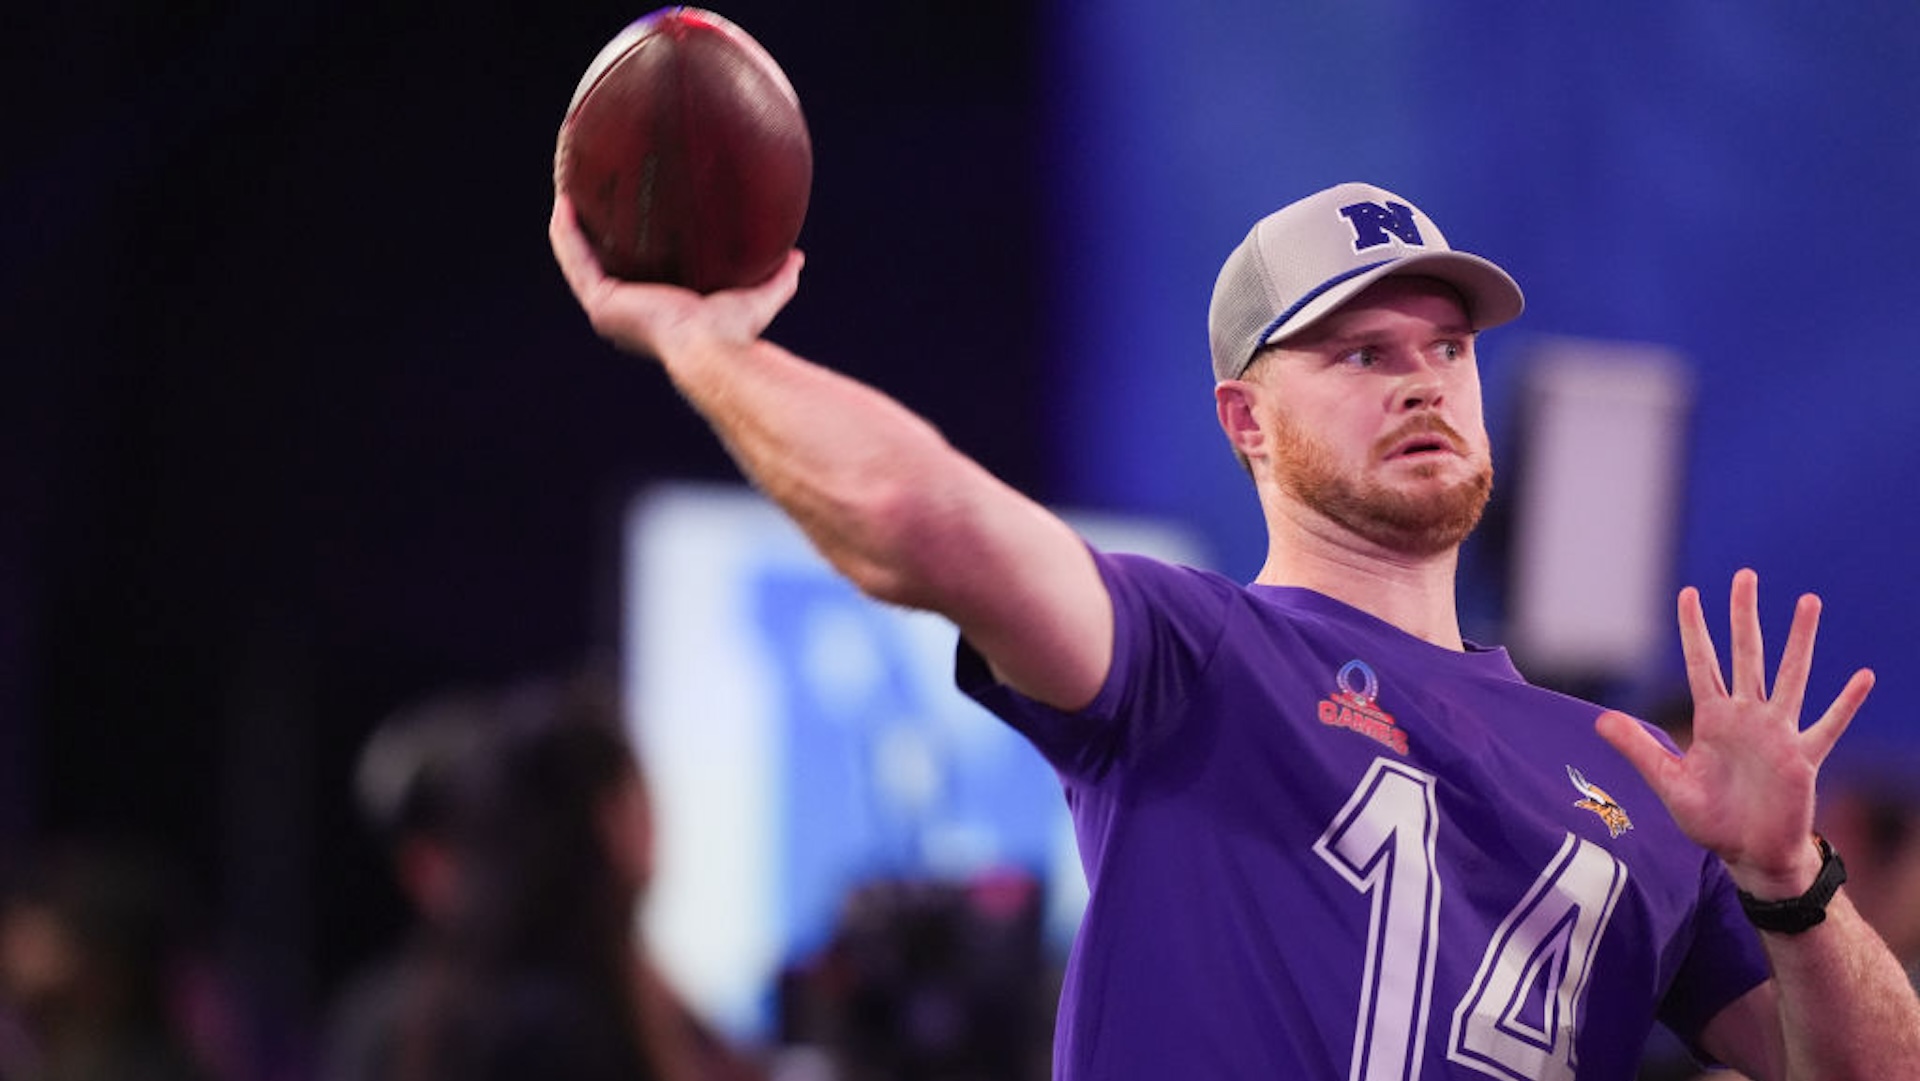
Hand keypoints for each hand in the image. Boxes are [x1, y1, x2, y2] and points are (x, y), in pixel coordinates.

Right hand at [547, 195, 802, 361]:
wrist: (713, 351)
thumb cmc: (734, 336)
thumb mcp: (757, 299)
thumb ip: (778, 280)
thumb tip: (798, 257)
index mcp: (653, 314)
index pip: (633, 278)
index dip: (625, 251)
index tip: (627, 220)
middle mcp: (624, 314)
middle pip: (600, 266)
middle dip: (592, 234)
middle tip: (591, 199)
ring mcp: (609, 309)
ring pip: (579, 259)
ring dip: (570, 226)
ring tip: (567, 191)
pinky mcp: (601, 301)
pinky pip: (575, 258)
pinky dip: (566, 232)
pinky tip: (564, 201)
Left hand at [1596, 568, 1874, 898]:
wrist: (1748, 855)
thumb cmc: (1711, 820)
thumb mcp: (1668, 782)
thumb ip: (1638, 749)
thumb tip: (1600, 720)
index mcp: (1712, 719)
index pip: (1701, 663)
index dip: (1695, 629)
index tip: (1688, 593)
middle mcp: (1746, 717)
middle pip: (1745, 654)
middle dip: (1744, 616)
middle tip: (1745, 576)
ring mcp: (1777, 734)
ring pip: (1790, 676)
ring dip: (1800, 640)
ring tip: (1808, 601)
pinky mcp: (1803, 759)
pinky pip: (1827, 726)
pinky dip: (1845, 703)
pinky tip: (1864, 677)